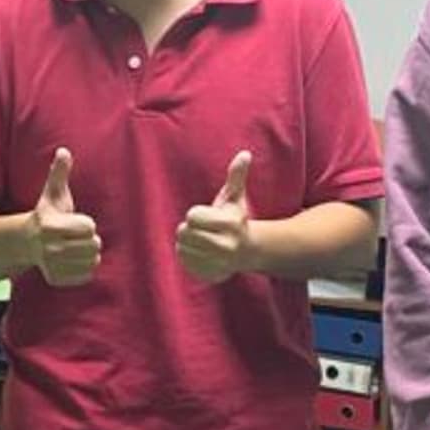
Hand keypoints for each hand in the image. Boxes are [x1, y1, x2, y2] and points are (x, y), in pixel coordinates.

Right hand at [25, 148, 100, 286]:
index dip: (85, 223)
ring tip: (74, 247)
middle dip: (88, 239)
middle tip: (74, 236)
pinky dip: (83, 269)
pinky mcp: (55, 279)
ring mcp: (52, 266)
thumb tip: (63, 150)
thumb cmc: (47, 214)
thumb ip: (59, 172)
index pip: (90, 227)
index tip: (72, 221)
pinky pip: (87, 276)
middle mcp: (49, 248)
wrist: (26, 242)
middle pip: (94, 245)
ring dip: (87, 254)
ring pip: (92, 261)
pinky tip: (71, 260)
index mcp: (50, 226)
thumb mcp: (53, 193)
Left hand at [175, 151, 255, 284]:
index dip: (197, 214)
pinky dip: (189, 257)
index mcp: (231, 224)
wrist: (248, 251)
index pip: (192, 216)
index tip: (208, 217)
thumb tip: (245, 154)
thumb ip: (237, 176)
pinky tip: (202, 254)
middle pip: (183, 233)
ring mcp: (218, 264)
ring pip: (181, 248)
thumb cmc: (235, 218)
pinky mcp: (210, 275)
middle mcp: (226, 246)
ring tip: (203, 242)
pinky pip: (184, 262)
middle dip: (189, 228)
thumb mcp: (235, 197)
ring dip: (187, 243)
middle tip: (203, 230)